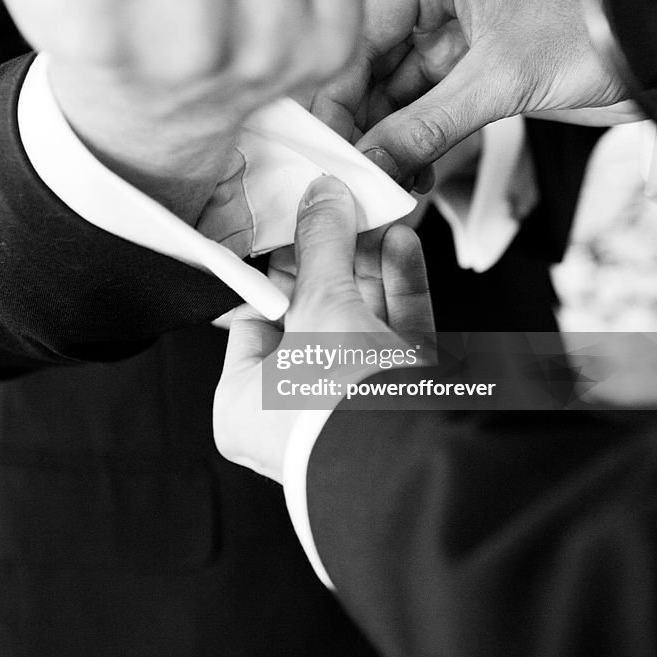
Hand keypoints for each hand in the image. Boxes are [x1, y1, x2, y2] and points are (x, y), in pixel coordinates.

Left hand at [213, 175, 433, 481]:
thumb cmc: (337, 406)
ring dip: (371, 264)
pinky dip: (401, 288)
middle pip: (314, 312)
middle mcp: (297, 408)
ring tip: (378, 216)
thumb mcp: (318, 308)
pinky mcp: (402, 395)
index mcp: (247, 403)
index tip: (293, 222)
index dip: (277, 266)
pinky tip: (402, 246)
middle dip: (334, 256)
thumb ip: (321, 245)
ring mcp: (352, 402)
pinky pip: (396, 333)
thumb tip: (322, 195)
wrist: (409, 461)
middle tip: (341, 206)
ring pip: (360, 317)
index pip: (256, 318)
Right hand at [313, 0, 636, 183]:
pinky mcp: (478, 68)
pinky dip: (422, 139)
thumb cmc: (598, 30)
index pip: (361, 30)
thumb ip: (427, 126)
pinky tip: (412, 171)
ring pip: (402, 92)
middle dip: (363, 119)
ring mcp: (459, 34)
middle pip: (376, 63)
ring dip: (391, 137)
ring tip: (379, 179)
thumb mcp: (501, 80)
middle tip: (346, 168)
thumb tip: (369, 162)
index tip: (320, 137)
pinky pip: (432, 107)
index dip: (337, 88)